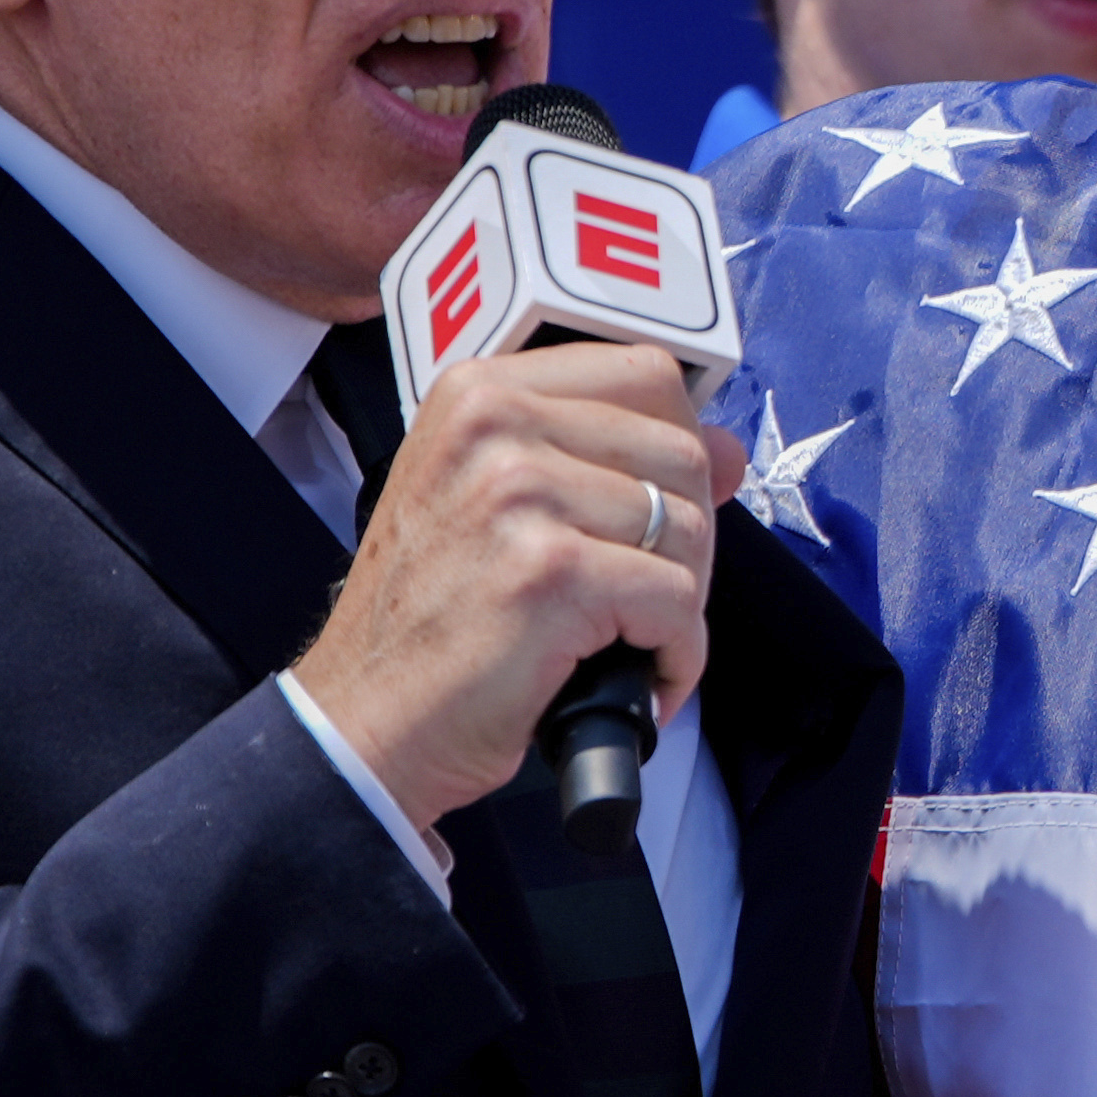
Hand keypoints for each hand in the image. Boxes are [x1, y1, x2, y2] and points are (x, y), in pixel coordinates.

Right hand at [287, 342, 742, 837]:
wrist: (367, 722)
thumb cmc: (435, 621)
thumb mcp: (501, 504)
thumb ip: (609, 459)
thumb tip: (729, 448)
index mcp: (481, 391)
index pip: (647, 374)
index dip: (679, 450)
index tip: (666, 508)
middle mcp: (495, 424)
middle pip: (680, 454)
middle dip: (688, 538)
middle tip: (647, 596)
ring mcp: (520, 493)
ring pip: (688, 528)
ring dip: (682, 601)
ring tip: (631, 638)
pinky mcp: (551, 572)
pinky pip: (677, 602)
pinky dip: (676, 654)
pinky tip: (638, 675)